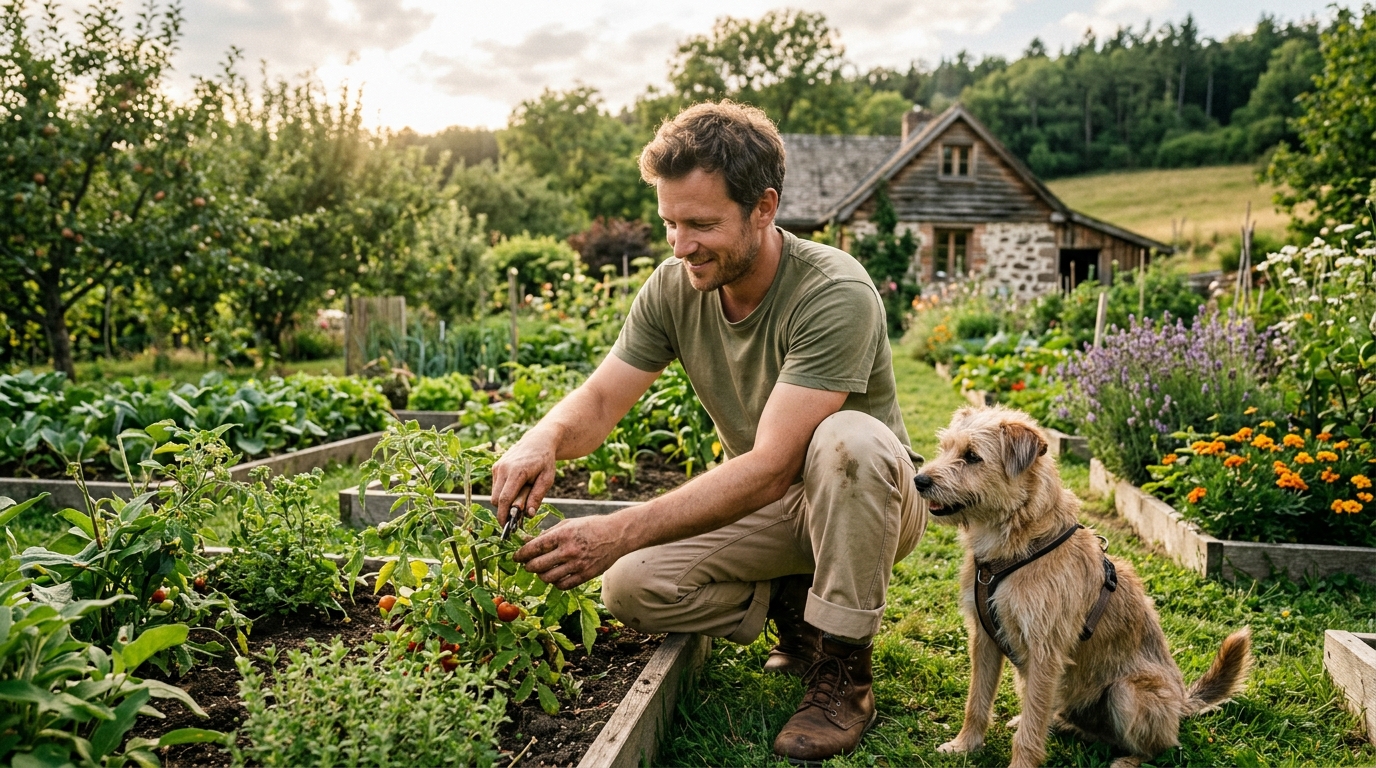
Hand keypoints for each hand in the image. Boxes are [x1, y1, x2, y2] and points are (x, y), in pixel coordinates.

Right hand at [491, 432, 556, 524]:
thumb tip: (529, 514)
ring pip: (494, 494)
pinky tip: (517, 487)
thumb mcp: (547, 479)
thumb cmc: (545, 460)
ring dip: (505, 501)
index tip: (507, 527)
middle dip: (505, 510)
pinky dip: (504, 493)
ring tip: (522, 495)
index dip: (504, 515)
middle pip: (495, 499)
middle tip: (520, 513)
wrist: (538, 441)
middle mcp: (503, 468)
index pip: (504, 499)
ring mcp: (497, 467)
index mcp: (517, 471)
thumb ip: (537, 496)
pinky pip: (495, 487)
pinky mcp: (495, 467)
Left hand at [513, 514, 630, 589]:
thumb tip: (526, 542)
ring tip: (542, 569)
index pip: (534, 548)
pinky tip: (556, 575)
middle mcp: (569, 551)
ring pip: (547, 578)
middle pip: (537, 566)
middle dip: (528, 566)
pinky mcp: (585, 575)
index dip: (520, 554)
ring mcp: (577, 565)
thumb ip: (546, 534)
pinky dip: (555, 582)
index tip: (516, 556)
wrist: (616, 535)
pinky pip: (562, 585)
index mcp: (563, 535)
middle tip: (527, 564)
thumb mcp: (568, 524)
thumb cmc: (591, 526)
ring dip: (541, 575)